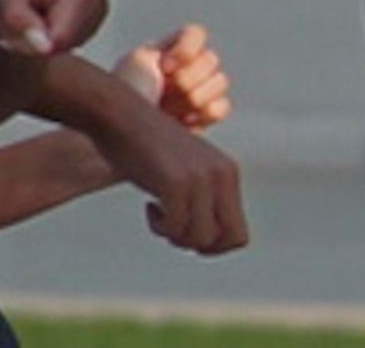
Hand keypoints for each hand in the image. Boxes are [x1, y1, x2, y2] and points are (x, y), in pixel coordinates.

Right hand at [92, 99, 246, 254]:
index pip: (239, 236)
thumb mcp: (188, 172)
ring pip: (198, 238)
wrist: (125, 118)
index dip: (212, 247)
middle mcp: (223, 175)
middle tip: (173, 226)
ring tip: (160, 210)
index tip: (186, 231)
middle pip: (224, 241)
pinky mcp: (177, 182)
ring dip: (174, 235)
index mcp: (229, 174)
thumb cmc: (151, 151)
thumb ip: (204, 198)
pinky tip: (150, 203)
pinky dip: (158, 226)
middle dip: (196, 246)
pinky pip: (174, 228)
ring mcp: (202, 178)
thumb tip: (209, 242)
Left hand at [115, 25, 231, 132]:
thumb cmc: (118, 100)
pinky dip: (209, 112)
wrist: (111, 142)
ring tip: (170, 112)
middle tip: (163, 95)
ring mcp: (194, 94)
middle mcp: (184, 70)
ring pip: (220, 82)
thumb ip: (166, 48)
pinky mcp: (200, 120)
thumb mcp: (136, 61)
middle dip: (188, 79)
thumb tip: (189, 60)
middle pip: (211, 59)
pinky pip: (223, 107)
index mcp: (166, 52)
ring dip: (195, 98)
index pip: (196, 34)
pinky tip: (186, 122)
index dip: (187, 49)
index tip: (164, 67)